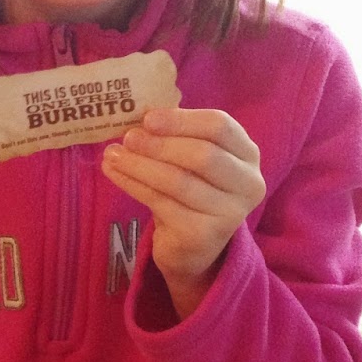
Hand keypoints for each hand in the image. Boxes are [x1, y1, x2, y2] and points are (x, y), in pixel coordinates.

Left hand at [101, 108, 265, 317]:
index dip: (182, 120)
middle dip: (160, 144)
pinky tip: (115, 174)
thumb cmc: (192, 191)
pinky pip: (160, 203)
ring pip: (178, 181)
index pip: (220, 127)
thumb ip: (177, 136)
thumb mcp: (191, 158)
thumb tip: (143, 115)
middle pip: (203, 155)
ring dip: (140, 165)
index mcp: (248, 155)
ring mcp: (229, 214)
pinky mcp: (202, 235)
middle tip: (128, 138)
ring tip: (112, 155)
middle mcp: (248, 184)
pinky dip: (133, 185)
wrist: (192, 247)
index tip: (148, 118)